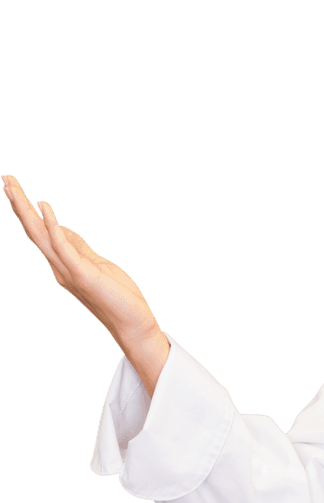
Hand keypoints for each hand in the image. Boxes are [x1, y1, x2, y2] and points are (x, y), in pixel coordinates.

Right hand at [4, 173, 160, 349]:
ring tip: (13, 187)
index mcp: (62, 264)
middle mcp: (59, 267)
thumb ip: (79, 247)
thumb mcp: (96, 264)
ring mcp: (68, 271)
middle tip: (6, 179)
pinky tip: (45, 206)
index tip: (14, 188)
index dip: (27, 210)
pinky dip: (53, 225)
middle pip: (33, 231)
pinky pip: (63, 246)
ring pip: (40, 235)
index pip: (40, 233)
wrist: (131, 323)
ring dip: (26, 209)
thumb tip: (63, 228)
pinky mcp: (82, 273)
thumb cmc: (117, 296)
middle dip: (19, 204)